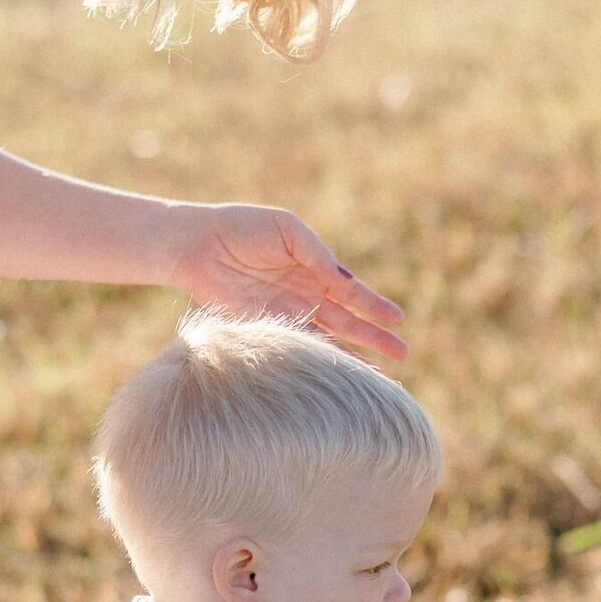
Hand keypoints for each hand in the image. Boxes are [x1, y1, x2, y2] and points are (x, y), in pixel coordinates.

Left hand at [169, 203, 405, 361]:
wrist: (198, 244)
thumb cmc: (242, 228)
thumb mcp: (288, 229)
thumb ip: (317, 253)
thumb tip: (341, 279)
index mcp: (313, 268)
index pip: (351, 292)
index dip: (374, 306)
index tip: (399, 320)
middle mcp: (304, 294)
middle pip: (346, 320)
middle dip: (374, 337)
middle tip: (402, 354)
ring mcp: (286, 314)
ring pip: (326, 338)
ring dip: (351, 355)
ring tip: (378, 374)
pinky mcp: (264, 328)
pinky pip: (296, 346)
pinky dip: (316, 359)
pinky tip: (336, 373)